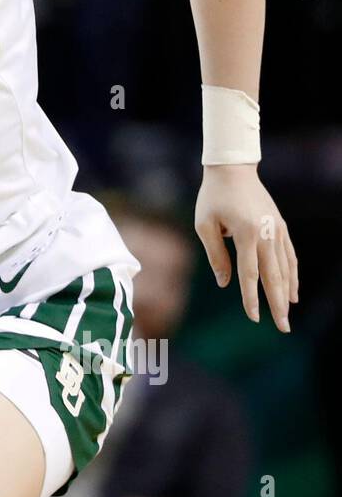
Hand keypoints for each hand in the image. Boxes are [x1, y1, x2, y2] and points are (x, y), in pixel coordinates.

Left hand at [195, 164, 297, 331]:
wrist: (233, 169)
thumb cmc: (212, 197)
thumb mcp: (204, 224)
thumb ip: (216, 255)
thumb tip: (225, 283)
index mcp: (245, 233)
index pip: (249, 273)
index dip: (251, 297)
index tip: (254, 317)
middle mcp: (266, 233)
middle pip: (274, 276)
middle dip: (278, 304)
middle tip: (283, 327)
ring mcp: (277, 230)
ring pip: (285, 268)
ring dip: (287, 292)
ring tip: (287, 314)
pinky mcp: (281, 226)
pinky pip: (289, 255)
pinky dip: (292, 274)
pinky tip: (292, 291)